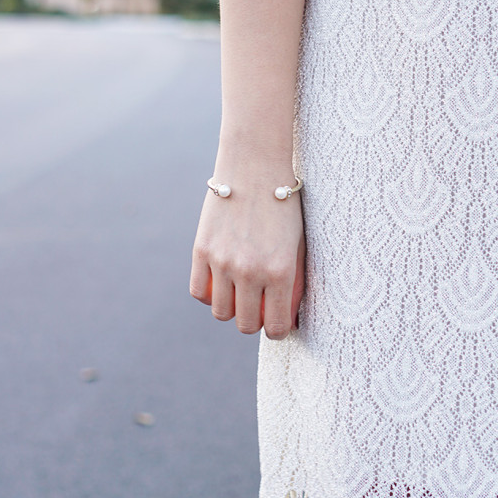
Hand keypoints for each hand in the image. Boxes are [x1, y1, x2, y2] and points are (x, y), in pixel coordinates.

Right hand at [189, 173, 305, 340]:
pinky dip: (209, 293)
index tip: (276, 322)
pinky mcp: (202, 250)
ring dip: (231, 308)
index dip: (277, 330)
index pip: (275, 327)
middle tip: (258, 306)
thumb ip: (293, 281)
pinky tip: (220, 281)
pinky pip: (199, 292)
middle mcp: (251, 271)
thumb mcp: (298, 243)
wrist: (255, 167)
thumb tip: (286, 316)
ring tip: (239, 291)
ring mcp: (223, 262)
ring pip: (221, 313)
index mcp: (281, 271)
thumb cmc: (283, 206)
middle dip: (254, 321)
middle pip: (246, 325)